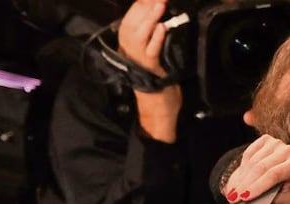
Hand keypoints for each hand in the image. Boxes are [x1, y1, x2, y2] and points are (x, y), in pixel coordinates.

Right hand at [118, 0, 180, 139]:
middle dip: (144, 5)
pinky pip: (150, 51)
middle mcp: (127, 49)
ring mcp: (136, 59)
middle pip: (132, 22)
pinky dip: (155, 39)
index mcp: (127, 43)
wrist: (157, 108)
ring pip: (138, 33)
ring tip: (160, 3)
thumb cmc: (156, 80)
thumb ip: (152, 37)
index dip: (141, 4)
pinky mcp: (148, 69)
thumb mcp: (152, 54)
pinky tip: (161, 28)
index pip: (131, 17)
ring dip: (150, 17)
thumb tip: (160, 19)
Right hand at [224, 135, 289, 203]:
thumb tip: (255, 201)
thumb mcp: (285, 202)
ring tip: (233, 192)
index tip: (244, 197)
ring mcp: (276, 144)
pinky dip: (242, 167)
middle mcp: (288, 151)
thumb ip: (273, 201)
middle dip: (245, 184)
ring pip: (253, 161)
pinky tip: (238, 180)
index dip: (257, 186)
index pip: (274, 175)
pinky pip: (249, 153)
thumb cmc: (288, 191)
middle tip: (233, 197)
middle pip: (261, 167)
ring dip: (241, 178)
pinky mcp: (266, 140)